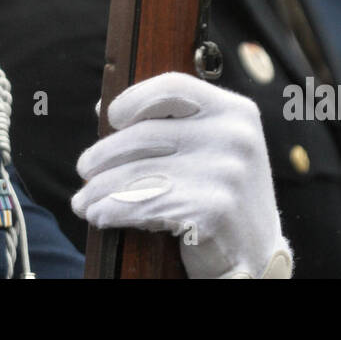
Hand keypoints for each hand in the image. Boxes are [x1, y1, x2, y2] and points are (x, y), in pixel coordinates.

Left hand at [72, 71, 290, 278]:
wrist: (257, 252)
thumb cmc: (220, 192)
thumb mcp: (209, 147)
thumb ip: (168, 123)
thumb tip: (103, 109)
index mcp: (234, 111)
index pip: (172, 86)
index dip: (133, 99)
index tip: (110, 119)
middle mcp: (233, 136)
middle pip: (144, 134)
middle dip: (103, 155)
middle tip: (83, 169)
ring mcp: (225, 172)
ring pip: (137, 173)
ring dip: (99, 189)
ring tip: (83, 200)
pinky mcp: (212, 209)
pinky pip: (145, 204)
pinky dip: (113, 209)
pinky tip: (99, 214)